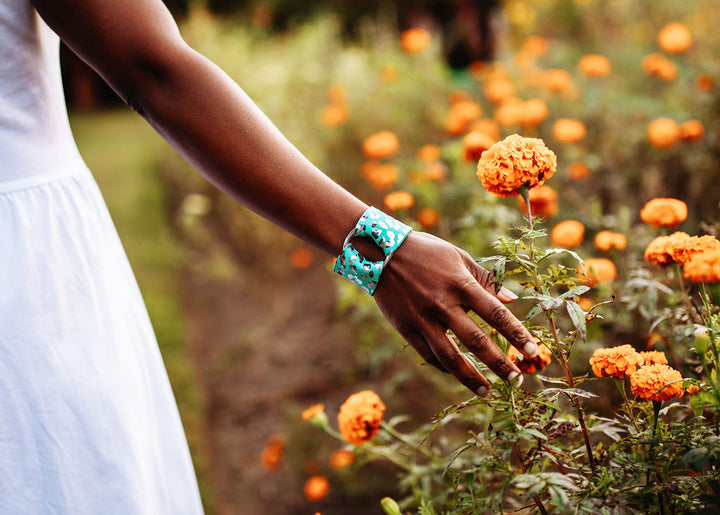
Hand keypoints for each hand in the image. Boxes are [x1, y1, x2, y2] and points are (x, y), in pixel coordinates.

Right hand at [373, 231, 537, 394]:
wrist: (380, 252)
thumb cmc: (425, 251)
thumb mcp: (458, 257)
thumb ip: (486, 279)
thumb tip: (512, 300)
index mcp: (460, 284)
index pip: (495, 314)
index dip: (517, 334)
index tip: (533, 351)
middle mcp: (442, 304)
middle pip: (475, 341)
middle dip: (499, 363)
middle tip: (516, 379)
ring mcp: (422, 319)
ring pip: (449, 357)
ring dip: (470, 377)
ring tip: (487, 391)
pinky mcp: (406, 328)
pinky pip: (428, 355)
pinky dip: (444, 367)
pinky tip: (456, 374)